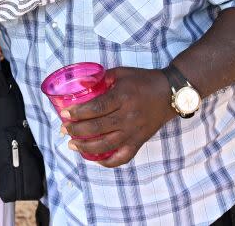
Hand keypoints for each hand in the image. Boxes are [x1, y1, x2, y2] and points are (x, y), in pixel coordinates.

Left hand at [60, 67, 174, 167]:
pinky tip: (96, 159)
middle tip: (63, 129)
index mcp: (122, 97)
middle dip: (76, 130)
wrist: (170, 93)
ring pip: (107, 145)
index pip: (96, 108)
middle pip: (97, 128)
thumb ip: (103, 78)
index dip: (78, 112)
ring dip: (86, 147)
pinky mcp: (140, 141)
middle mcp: (128, 116)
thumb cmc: (144, 81)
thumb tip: (82, 84)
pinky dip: (109, 162)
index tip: (64, 114)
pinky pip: (124, 157)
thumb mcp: (122, 73)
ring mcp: (134, 131)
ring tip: (72, 145)